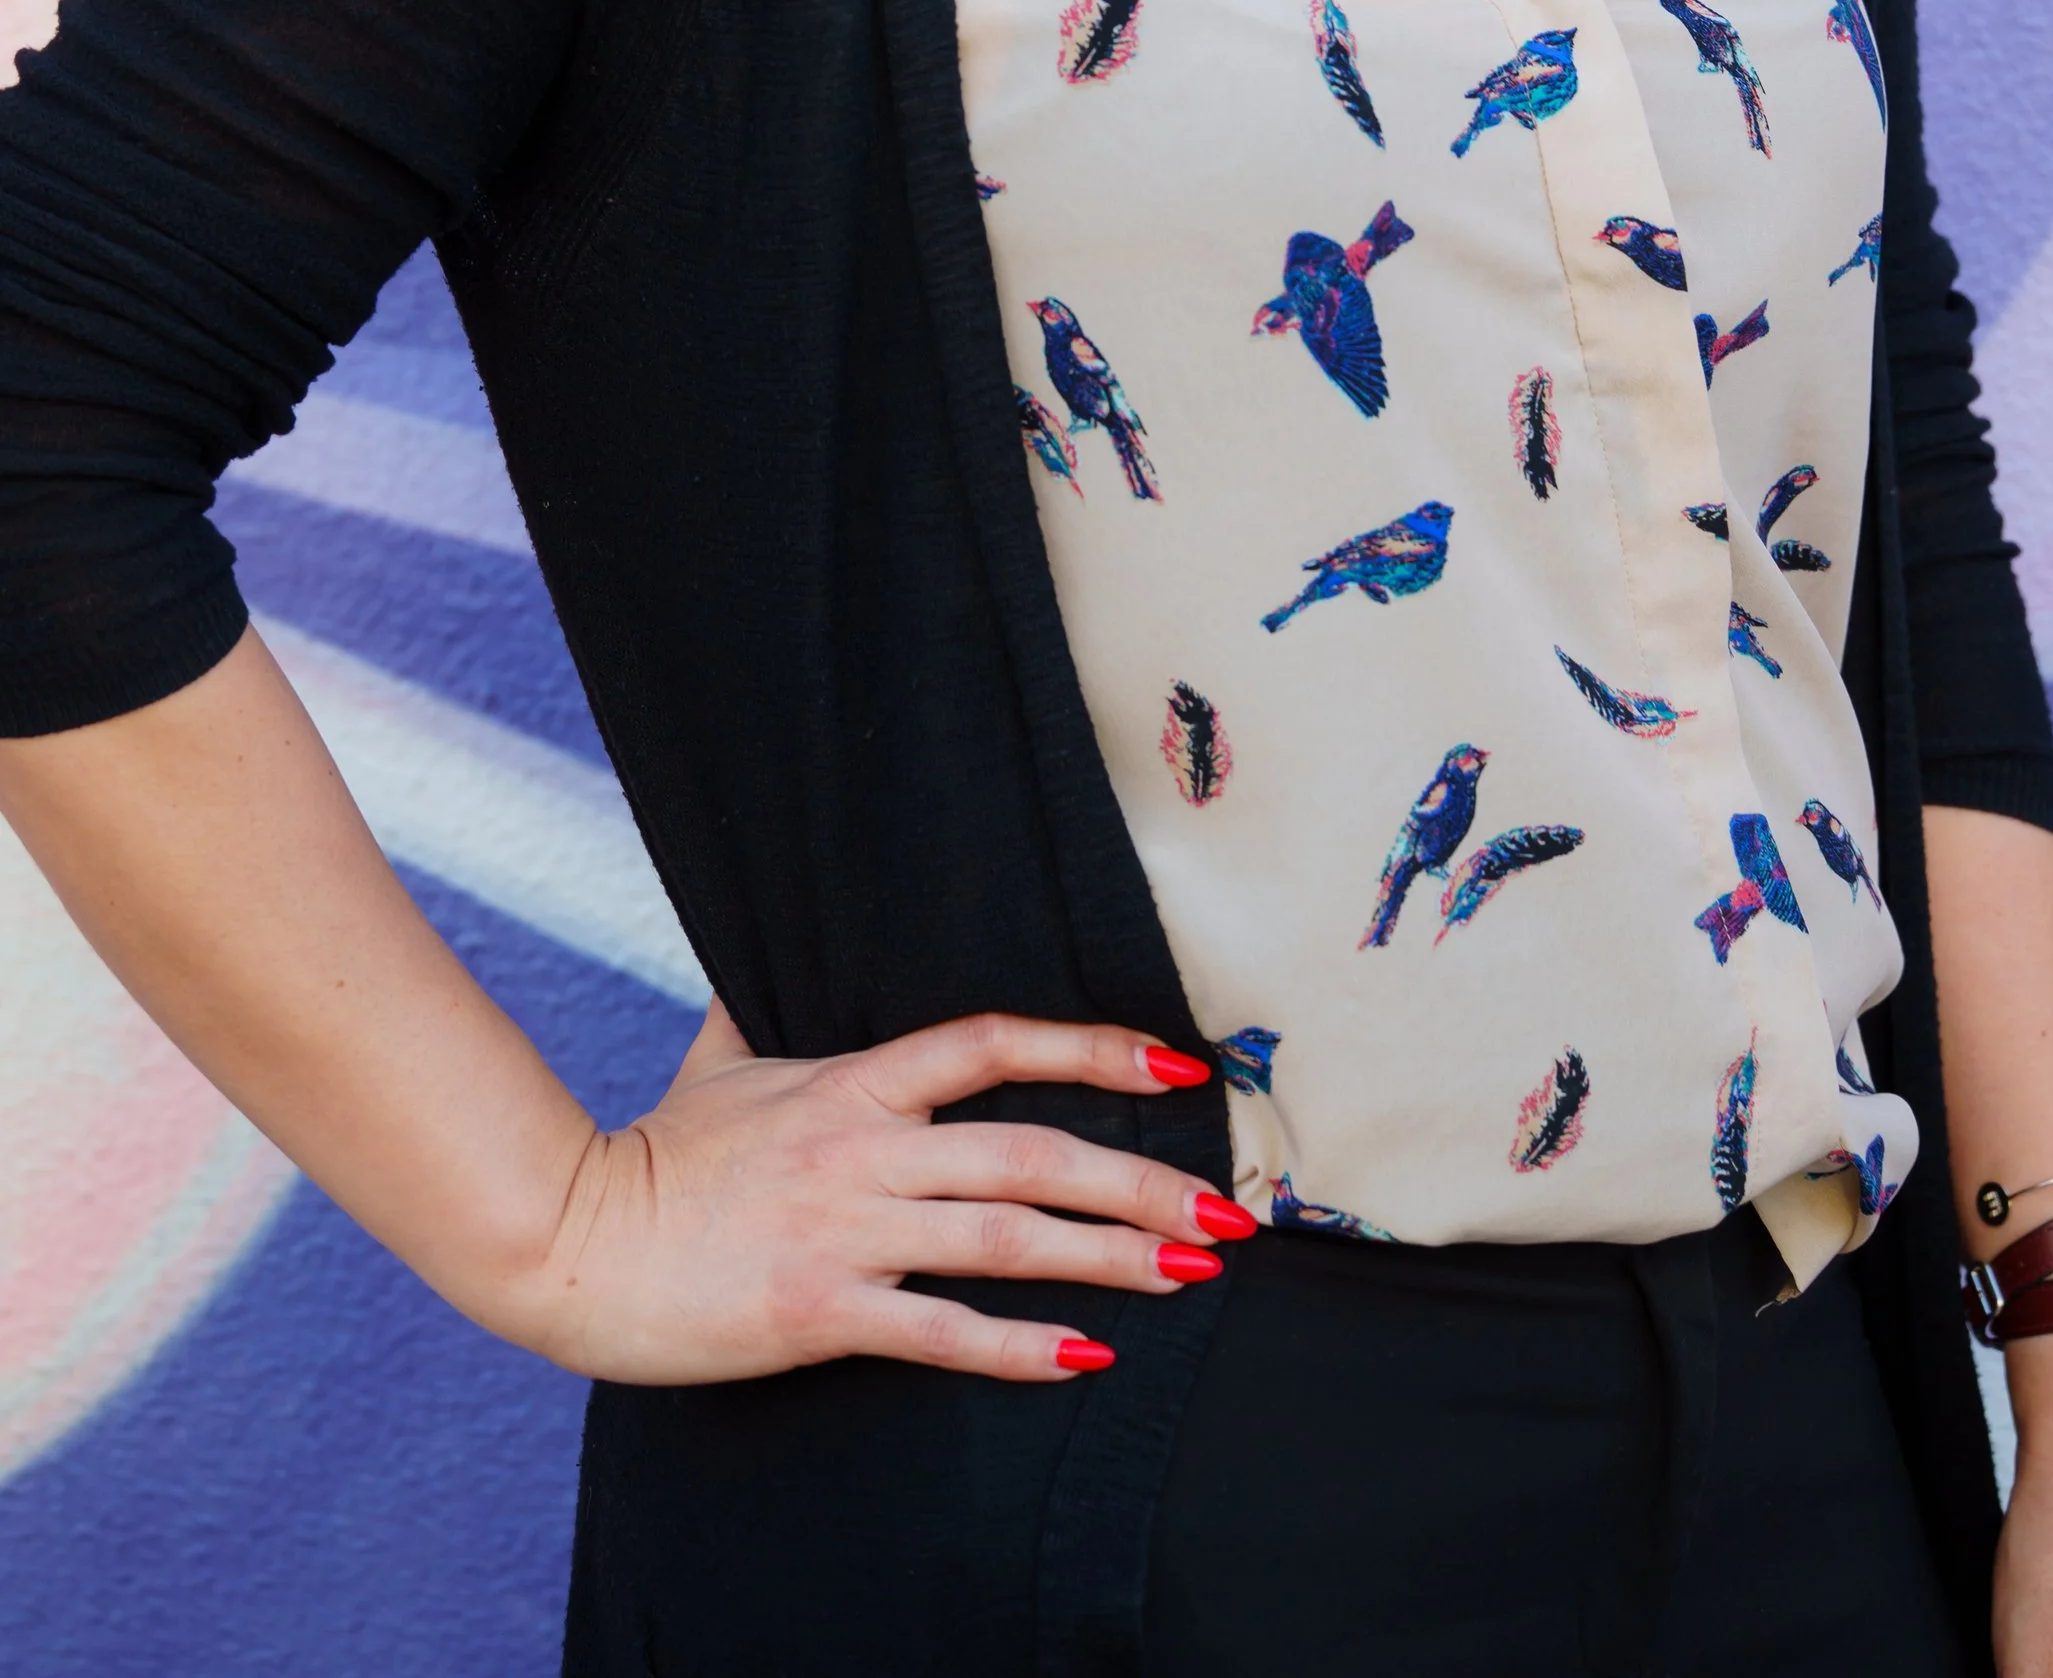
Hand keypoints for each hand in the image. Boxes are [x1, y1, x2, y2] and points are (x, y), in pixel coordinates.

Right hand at [504, 1002, 1240, 1385]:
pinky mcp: (819, 1309)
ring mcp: (846, 1228)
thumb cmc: (652, 1152)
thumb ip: (768, 1011)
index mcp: (855, 1081)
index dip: (1092, 1046)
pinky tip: (1084, 1357)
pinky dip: (1017, 1346)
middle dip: (1138, 1179)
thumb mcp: (724, 1057)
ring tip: (1188, 1270)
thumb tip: (769, 953)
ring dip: (1108, 1255)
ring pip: (1006, 1235)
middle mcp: (866, 1147)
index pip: (995, 1042)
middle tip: (1225, 1209)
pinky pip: (938, 1329)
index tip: (1175, 1062)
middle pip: (1031, 1150)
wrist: (568, 1236)